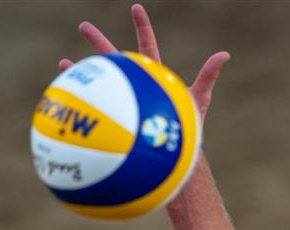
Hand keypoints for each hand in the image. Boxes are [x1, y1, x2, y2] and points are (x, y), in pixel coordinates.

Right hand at [58, 3, 228, 120]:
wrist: (176, 154)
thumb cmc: (189, 128)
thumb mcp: (199, 99)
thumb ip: (208, 76)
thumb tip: (224, 54)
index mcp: (154, 75)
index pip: (147, 46)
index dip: (142, 26)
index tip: (135, 7)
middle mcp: (136, 84)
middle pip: (115, 57)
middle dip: (99, 42)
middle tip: (83, 26)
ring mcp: (124, 100)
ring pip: (100, 81)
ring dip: (83, 71)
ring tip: (65, 63)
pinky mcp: (117, 117)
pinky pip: (94, 108)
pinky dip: (81, 103)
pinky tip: (66, 100)